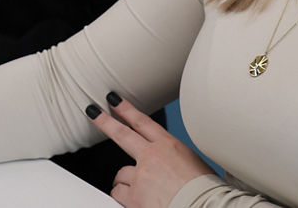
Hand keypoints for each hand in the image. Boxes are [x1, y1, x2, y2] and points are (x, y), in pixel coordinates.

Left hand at [85, 92, 212, 207]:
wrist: (203, 206)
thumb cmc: (204, 190)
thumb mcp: (194, 164)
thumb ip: (172, 159)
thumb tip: (167, 165)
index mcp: (169, 145)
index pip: (142, 122)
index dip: (126, 110)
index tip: (115, 101)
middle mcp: (151, 157)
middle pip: (122, 134)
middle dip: (105, 121)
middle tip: (93, 112)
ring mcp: (140, 176)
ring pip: (121, 175)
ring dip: (127, 182)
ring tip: (143, 192)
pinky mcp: (133, 196)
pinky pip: (119, 193)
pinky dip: (125, 197)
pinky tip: (138, 201)